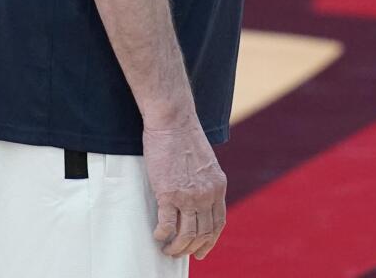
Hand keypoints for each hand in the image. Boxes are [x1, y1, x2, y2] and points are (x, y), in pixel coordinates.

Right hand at [142, 121, 227, 259]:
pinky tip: (157, 235)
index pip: (218, 223)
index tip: (201, 251)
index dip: (210, 241)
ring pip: (187, 235)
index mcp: (218, 186)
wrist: (173, 121)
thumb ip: (205, 182)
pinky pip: (167, 225)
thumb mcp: (205, 163)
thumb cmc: (184, 138)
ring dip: (176, 247)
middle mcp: (207, 194)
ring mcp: (189, 195)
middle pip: (204, 233)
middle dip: (192, 249)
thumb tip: (198, 200)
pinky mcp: (169, 193)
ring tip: (167, 249)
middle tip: (179, 254)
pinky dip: (162, 235)